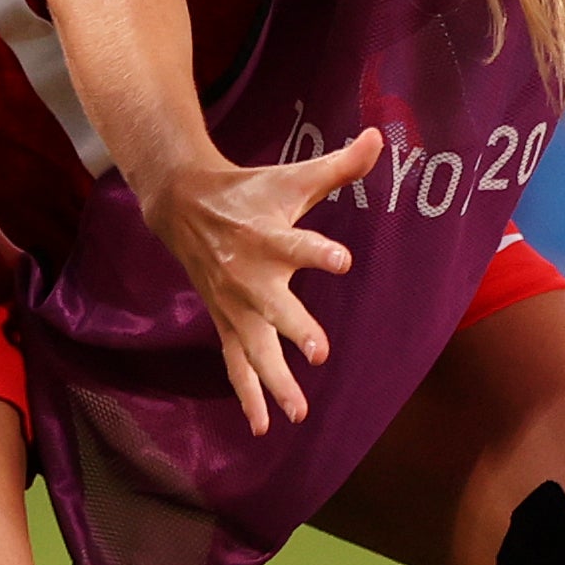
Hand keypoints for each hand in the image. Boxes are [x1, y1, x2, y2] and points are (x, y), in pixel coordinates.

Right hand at [152, 124, 384, 430]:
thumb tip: (382, 137)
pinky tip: (265, 428)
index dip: (318, 252)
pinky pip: (236, 366)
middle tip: (319, 351)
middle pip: (273, 307)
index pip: (295, 244)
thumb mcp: (292, 177)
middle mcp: (249, 275)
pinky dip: (248, 397)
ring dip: (275, 381)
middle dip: (294, 329)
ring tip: (298, 413)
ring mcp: (234, 305)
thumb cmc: (248, 191)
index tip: (342, 259)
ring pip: (253, 348)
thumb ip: (339, 166)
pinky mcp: (226, 322)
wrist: (182, 205)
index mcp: (267, 236)